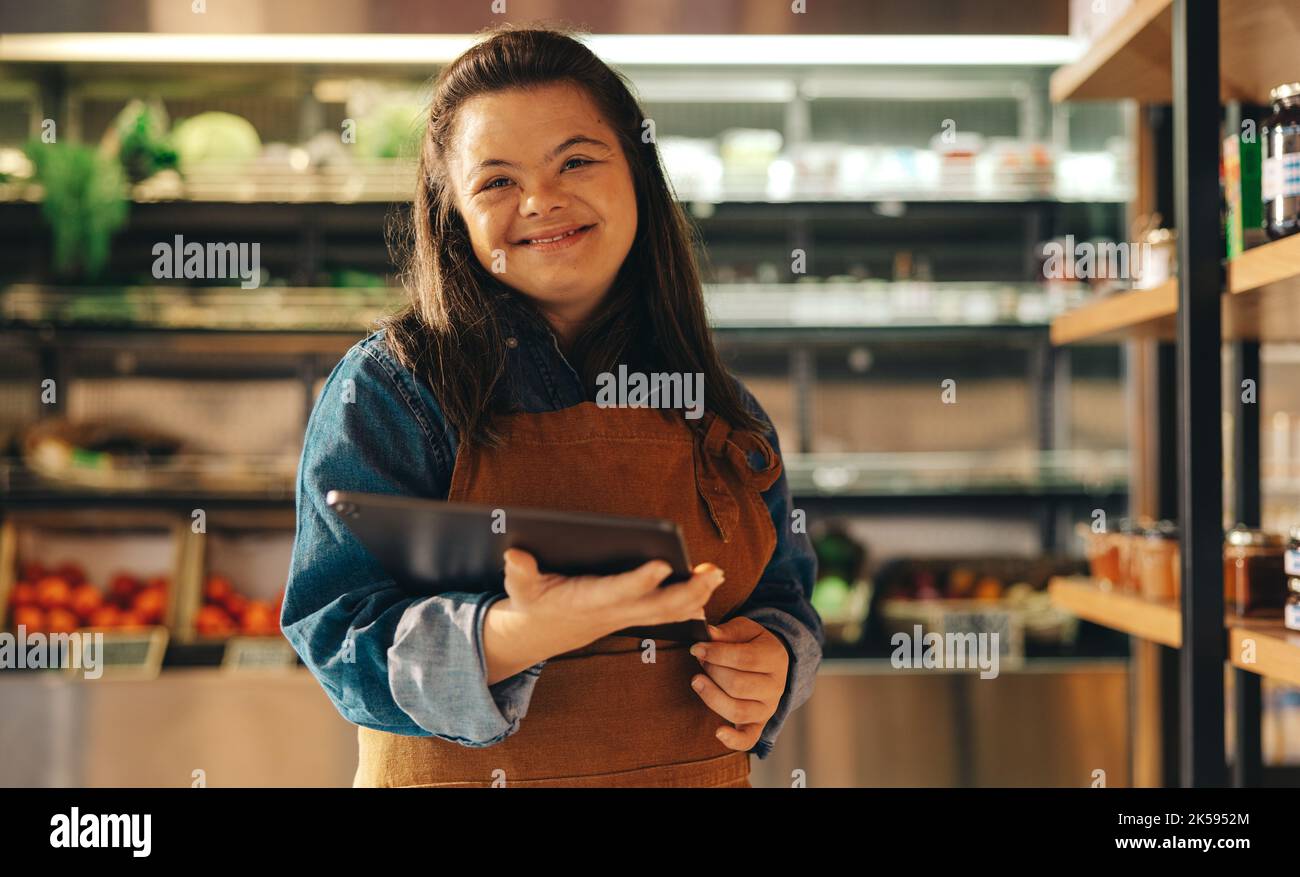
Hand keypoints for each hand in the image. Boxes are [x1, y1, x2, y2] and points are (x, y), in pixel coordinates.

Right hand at [502, 549, 724, 640]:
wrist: (543, 632)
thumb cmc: (534, 602)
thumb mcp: (519, 588)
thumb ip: (519, 571)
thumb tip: (514, 554)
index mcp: (587, 600)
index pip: (619, 590)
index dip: (641, 580)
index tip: (664, 564)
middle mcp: (613, 611)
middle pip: (657, 606)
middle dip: (688, 591)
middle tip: (713, 572)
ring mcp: (626, 616)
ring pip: (668, 611)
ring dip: (696, 596)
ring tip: (716, 574)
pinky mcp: (633, 616)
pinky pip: (667, 614)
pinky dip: (689, 604)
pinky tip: (707, 590)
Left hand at [688, 616, 788, 751]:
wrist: (771, 662)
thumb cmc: (753, 643)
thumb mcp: (745, 630)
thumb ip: (727, 632)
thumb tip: (708, 634)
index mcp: (775, 658)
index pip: (744, 659)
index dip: (716, 654)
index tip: (696, 648)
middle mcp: (775, 687)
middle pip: (738, 685)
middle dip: (712, 671)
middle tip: (700, 661)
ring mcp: (768, 708)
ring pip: (738, 710)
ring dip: (712, 696)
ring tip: (697, 681)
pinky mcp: (758, 724)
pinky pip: (748, 739)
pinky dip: (733, 740)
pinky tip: (718, 731)